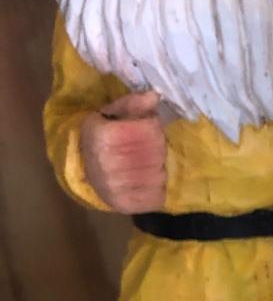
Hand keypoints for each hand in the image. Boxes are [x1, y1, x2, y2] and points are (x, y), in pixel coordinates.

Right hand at [80, 92, 167, 212]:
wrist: (85, 173)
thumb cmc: (101, 138)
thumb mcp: (110, 115)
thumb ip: (132, 104)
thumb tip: (155, 95)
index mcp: (104, 137)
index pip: (150, 129)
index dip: (152, 126)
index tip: (144, 127)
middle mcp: (109, 163)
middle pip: (157, 151)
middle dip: (157, 146)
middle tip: (146, 147)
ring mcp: (118, 187)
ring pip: (160, 172)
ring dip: (158, 166)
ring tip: (143, 163)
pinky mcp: (127, 205)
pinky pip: (158, 195)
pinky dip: (157, 187)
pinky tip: (145, 180)